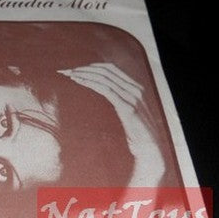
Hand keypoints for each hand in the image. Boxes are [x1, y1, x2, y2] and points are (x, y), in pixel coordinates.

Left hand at [58, 63, 164, 185]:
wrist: (150, 150)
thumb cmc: (138, 135)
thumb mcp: (129, 115)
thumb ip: (120, 102)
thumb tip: (106, 97)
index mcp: (136, 88)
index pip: (111, 69)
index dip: (92, 67)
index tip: (76, 70)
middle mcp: (135, 89)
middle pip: (106, 71)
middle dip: (85, 69)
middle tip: (67, 71)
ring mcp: (133, 97)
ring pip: (105, 78)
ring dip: (85, 75)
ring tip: (70, 76)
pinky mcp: (127, 107)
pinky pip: (106, 89)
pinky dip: (91, 83)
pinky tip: (79, 82)